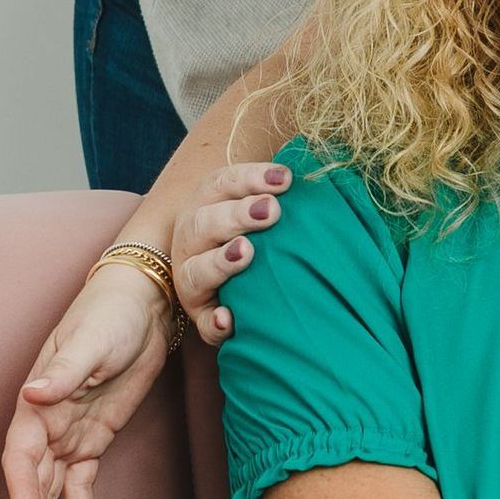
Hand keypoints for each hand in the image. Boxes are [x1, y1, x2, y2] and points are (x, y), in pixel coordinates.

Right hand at [1, 265, 171, 498]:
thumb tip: (32, 394)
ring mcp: (70, 432)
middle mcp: (47, 422)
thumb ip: (64, 372)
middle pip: (32, 481)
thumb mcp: (92, 341)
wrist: (145, 301)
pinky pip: (83, 480)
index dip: (22, 491)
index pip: (21, 456)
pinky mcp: (96, 436)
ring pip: (53, 489)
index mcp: (37, 401)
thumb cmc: (111, 313)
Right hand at [171, 160, 291, 345]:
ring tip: (247, 252)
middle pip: (204, 223)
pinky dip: (215, 323)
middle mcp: (192, 240)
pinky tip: (229, 319)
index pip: (222, 184)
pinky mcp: (202, 315)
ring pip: (196, 271)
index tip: (285, 179)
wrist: (233, 277)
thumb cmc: (260, 230)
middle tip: (272, 211)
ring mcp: (193, 280)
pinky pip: (204, 323)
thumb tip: (307, 175)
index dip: (251, 178)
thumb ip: (278, 191)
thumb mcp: (261, 204)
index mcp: (206, 204)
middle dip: (237, 215)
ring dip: (221, 261)